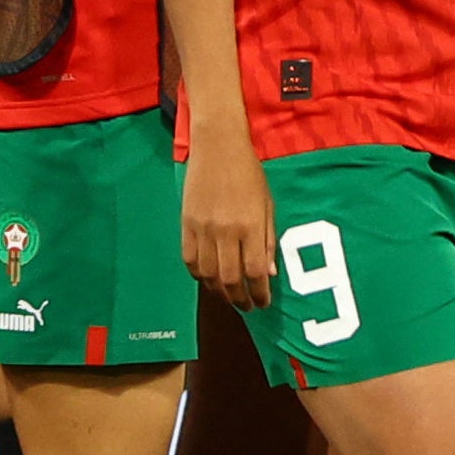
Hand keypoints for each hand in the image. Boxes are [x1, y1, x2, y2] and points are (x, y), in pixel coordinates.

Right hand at [184, 137, 277, 305]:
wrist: (218, 147)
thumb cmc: (249, 173)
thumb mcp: (268, 204)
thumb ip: (267, 239)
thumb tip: (268, 273)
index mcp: (251, 225)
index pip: (255, 272)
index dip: (259, 294)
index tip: (263, 303)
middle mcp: (226, 231)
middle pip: (230, 279)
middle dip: (240, 299)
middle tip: (247, 306)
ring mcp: (203, 228)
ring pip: (208, 274)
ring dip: (219, 291)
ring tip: (229, 296)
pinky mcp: (186, 224)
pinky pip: (189, 260)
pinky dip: (198, 275)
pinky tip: (208, 278)